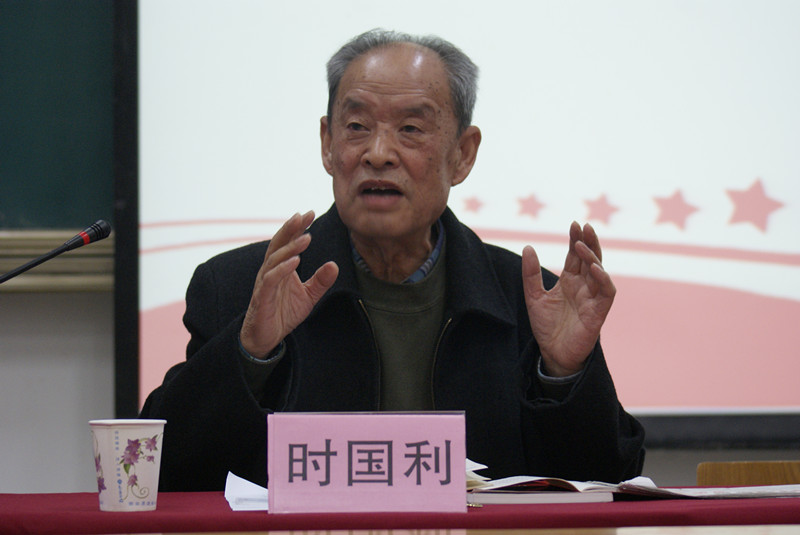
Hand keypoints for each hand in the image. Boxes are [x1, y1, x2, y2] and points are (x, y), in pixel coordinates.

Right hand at [240, 211, 338, 357]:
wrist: (266, 337)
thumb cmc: (283, 313)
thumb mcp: (308, 297)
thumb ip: (320, 281)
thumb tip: (334, 265)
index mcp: (280, 268)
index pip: (287, 242)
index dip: (297, 227)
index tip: (310, 213)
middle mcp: (270, 270)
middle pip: (278, 244)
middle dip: (291, 228)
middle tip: (304, 215)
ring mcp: (264, 283)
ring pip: (274, 259)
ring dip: (290, 247)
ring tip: (307, 238)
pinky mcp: (262, 297)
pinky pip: (270, 279)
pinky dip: (282, 269)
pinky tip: (296, 261)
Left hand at [522, 222, 614, 375]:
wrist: (552, 354)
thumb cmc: (546, 327)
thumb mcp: (533, 297)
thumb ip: (530, 274)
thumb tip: (528, 247)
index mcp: (570, 281)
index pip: (575, 256)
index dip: (576, 239)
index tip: (574, 224)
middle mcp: (583, 287)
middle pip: (590, 258)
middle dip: (589, 242)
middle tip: (584, 226)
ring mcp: (592, 298)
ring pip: (599, 272)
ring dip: (593, 257)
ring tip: (583, 244)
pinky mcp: (598, 312)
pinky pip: (606, 292)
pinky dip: (603, 279)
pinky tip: (594, 268)